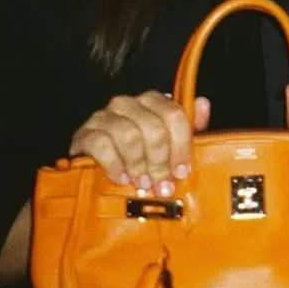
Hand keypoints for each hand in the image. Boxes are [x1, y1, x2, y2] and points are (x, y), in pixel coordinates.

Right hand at [69, 92, 211, 194]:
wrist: (94, 165)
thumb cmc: (138, 155)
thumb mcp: (168, 144)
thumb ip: (188, 128)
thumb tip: (203, 104)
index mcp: (153, 102)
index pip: (174, 114)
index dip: (182, 146)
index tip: (182, 172)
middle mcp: (129, 104)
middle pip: (153, 128)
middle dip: (160, 161)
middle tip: (162, 185)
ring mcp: (104, 116)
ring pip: (129, 135)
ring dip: (139, 165)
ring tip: (142, 184)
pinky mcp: (85, 133)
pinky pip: (102, 145)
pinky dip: (114, 165)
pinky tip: (121, 179)